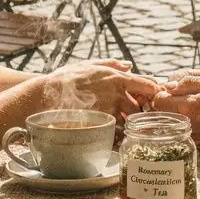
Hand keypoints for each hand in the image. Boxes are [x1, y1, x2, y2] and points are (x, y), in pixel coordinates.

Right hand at [33, 60, 157, 122]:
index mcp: (117, 78)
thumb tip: (129, 64)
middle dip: (140, 112)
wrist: (45, 95)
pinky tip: (111, 133)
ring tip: (122, 125)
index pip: (147, 85)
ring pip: (128, 122)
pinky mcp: (99, 125)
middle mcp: (116, 95)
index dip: (154, 92)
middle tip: (137, 115)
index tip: (153, 96)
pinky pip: (115, 133)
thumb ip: (112, 64)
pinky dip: (116, 134)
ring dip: (128, 125)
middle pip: (140, 107)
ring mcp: (108, 111)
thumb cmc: (66, 78)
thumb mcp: (89, 64)